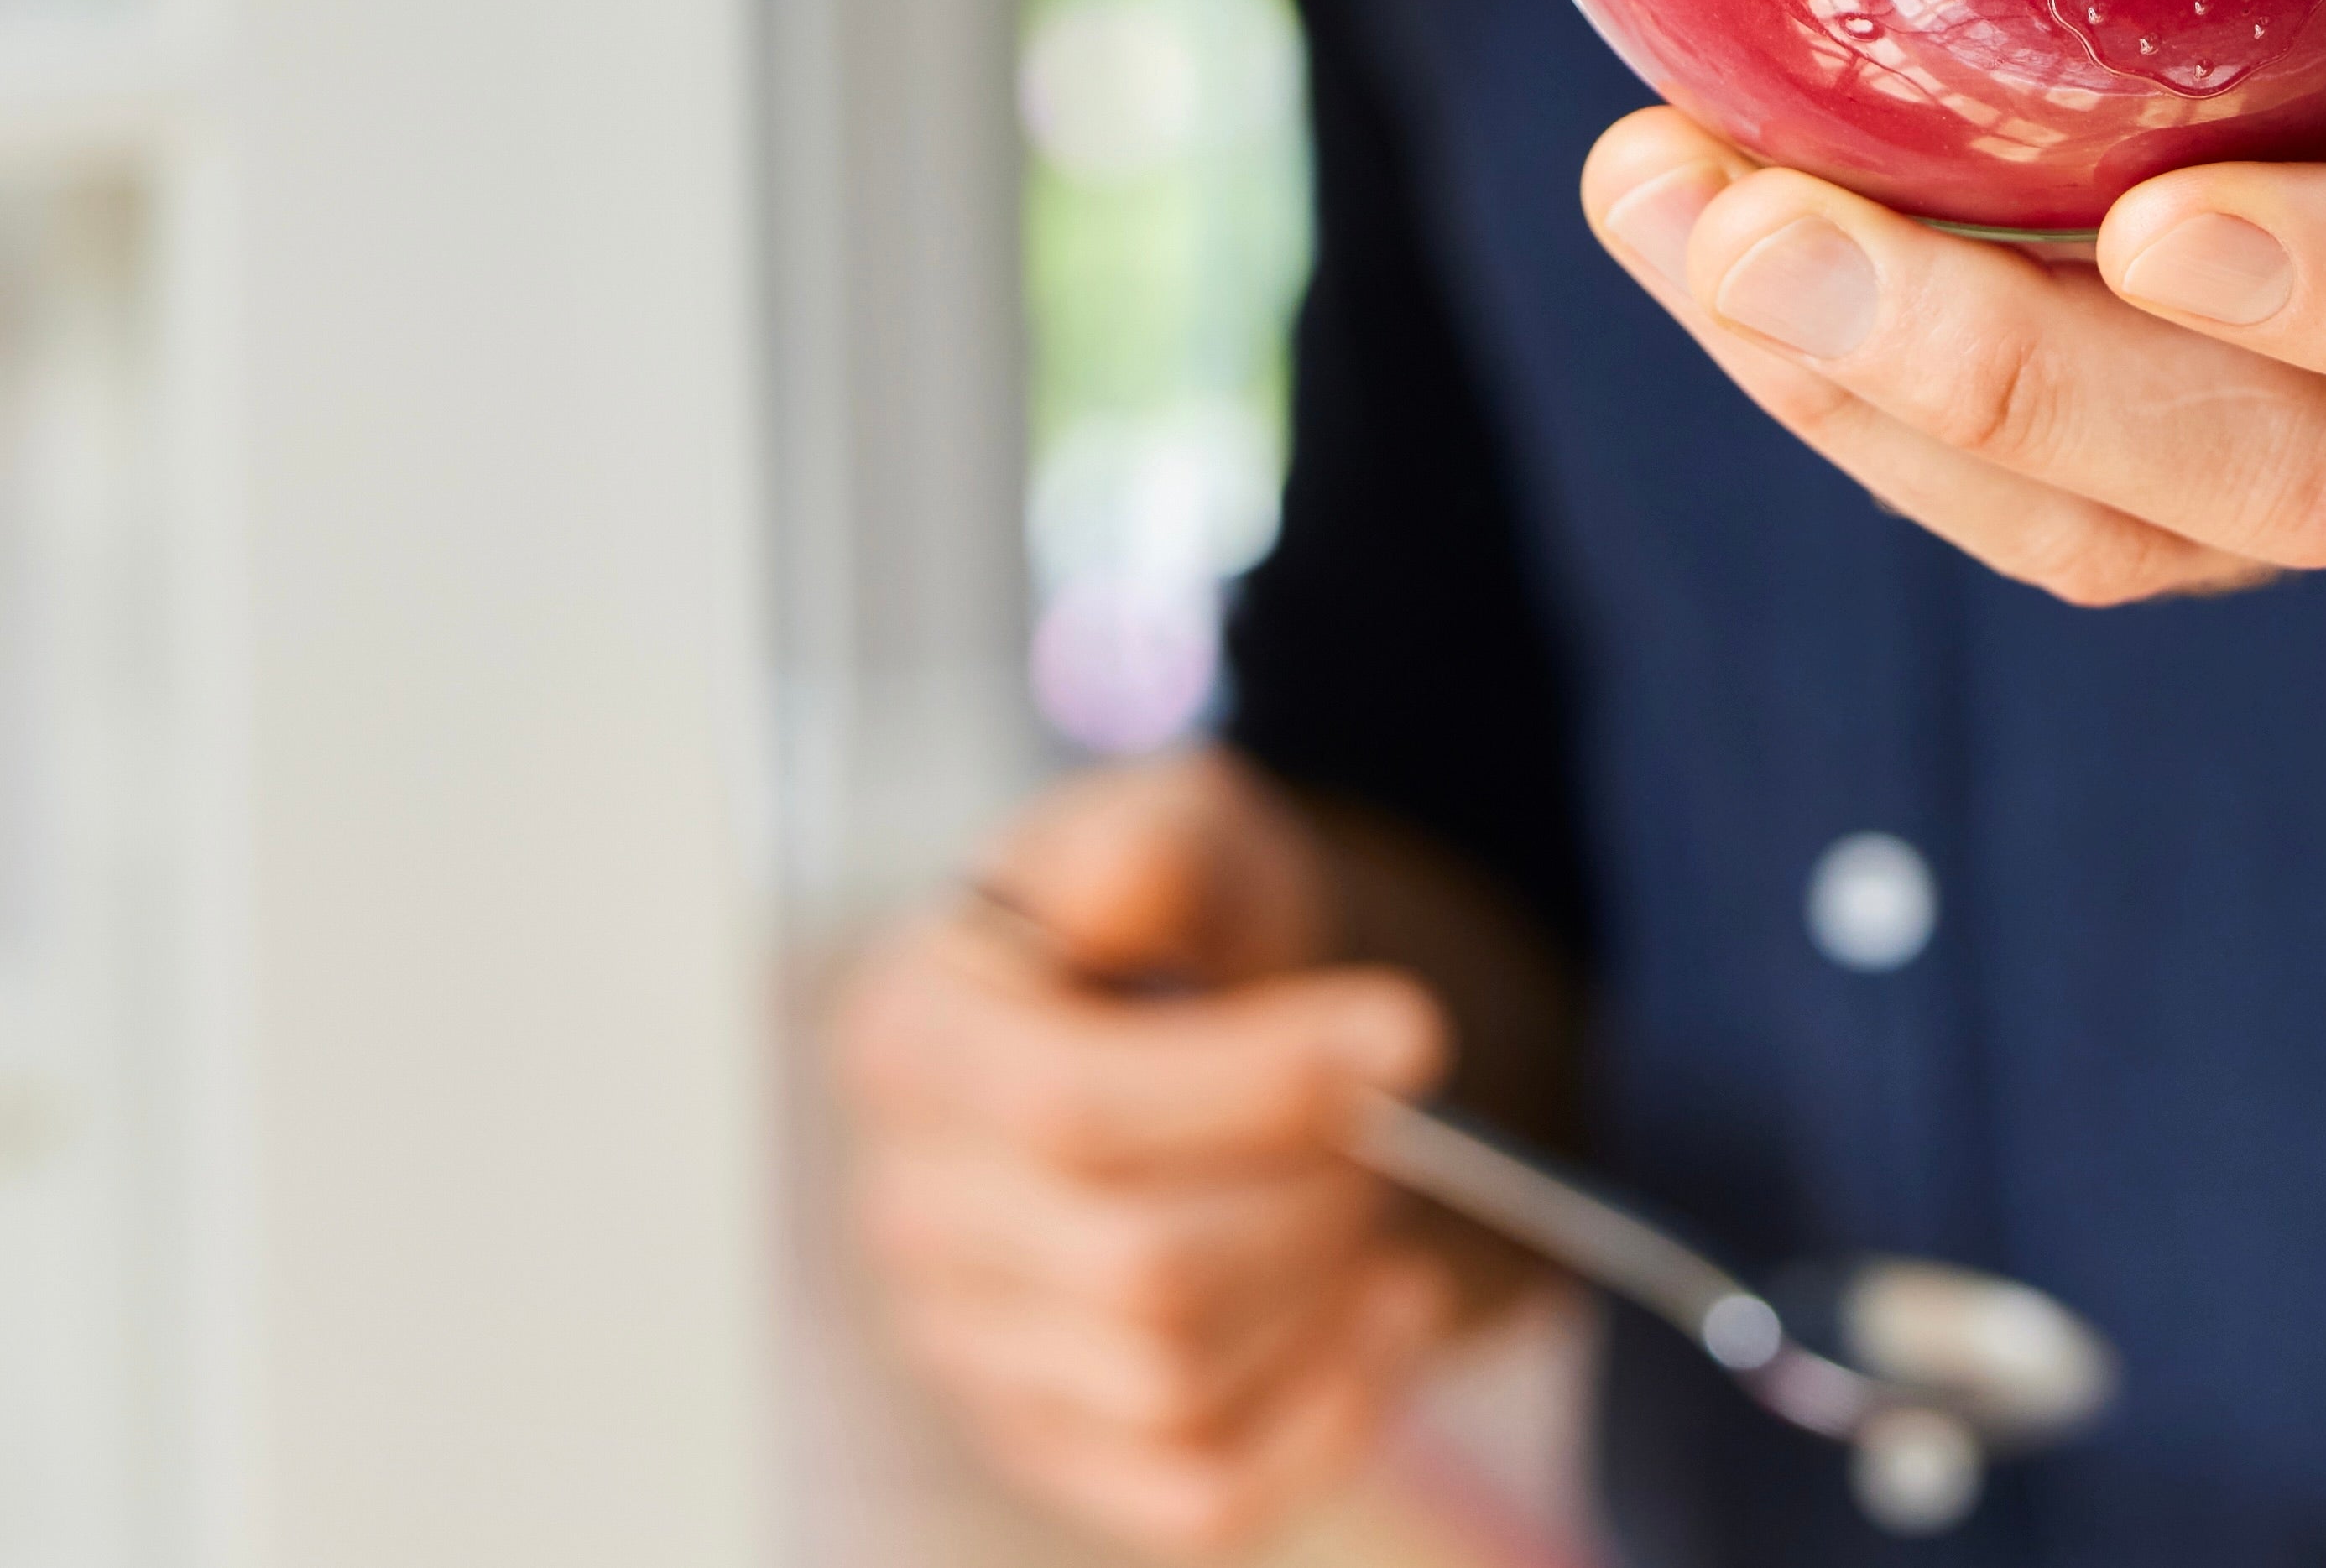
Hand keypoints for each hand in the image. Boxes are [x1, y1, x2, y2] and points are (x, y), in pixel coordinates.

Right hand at [833, 750, 1460, 1559]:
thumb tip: (1118, 890)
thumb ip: (1156, 840)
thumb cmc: (1179, 917)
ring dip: (1322, 1284)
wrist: (1193, 1018)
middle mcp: (909, 1213)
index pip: (1067, 1107)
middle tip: (1391, 1114)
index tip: (1415, 1033)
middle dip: (1312, 1188)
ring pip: (1173, 1385)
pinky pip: (1200, 1499)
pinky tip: (1386, 1305)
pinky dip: (1332, 1411)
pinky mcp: (1054, 1447)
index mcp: (911, 1038)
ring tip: (1372, 1185)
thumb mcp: (1184, 827)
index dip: (1259, 1083)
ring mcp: (970, 1349)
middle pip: (1135, 1266)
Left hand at [1581, 0, 2325, 601]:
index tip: (2171, 226)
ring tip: (1657, 201)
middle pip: (2286, 480)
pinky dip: (1847, 400)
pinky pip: (2024, 498)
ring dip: (1862, 398)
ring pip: (2115, 523)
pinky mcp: (2197, 451)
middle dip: (2003, 372)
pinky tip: (1703, 228)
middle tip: (1759, 228)